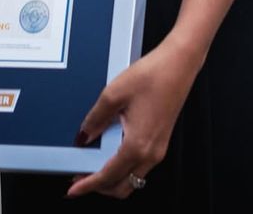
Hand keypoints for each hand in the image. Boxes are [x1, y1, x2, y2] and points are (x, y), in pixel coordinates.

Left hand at [66, 36, 203, 199]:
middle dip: (100, 187)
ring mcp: (158, 149)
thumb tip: (83, 136)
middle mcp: (151, 153)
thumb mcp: (113, 94)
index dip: (87, 185)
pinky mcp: (161, 141)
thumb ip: (95, 119)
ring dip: (113, 178)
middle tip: (81, 177)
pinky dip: (124, 167)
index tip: (73, 190)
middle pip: (121, 187)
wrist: (179, 63)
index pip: (107, 177)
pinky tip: (113, 150)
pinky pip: (140, 165)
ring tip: (95, 164)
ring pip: (132, 178)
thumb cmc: (153, 75)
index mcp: (137, 145)